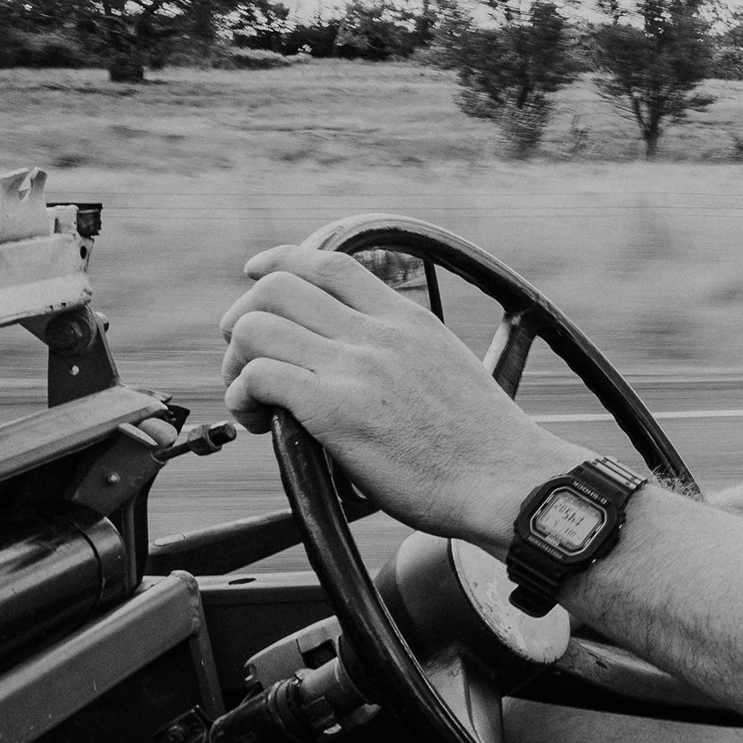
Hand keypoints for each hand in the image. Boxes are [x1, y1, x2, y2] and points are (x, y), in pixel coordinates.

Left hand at [219, 245, 583, 542]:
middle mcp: (379, 333)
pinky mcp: (336, 410)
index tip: (255, 274)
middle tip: (248, 360)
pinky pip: (259, 376)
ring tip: (253, 400)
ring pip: (256, 326)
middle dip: (244, 317)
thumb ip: (402, 355)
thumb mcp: (448, 370)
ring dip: (236, 361)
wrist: (507, 481)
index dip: (280, 260)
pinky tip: (258, 422)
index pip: (331, 262)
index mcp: (408, 319)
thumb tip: (360, 369)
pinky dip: (241, 396)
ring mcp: (357, 368)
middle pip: (279, 286)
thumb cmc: (482, 447)